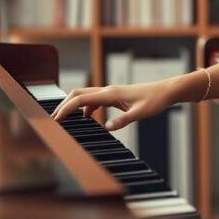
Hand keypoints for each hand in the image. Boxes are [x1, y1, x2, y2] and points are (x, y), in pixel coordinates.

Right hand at [51, 80, 175, 130]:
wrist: (165, 91)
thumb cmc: (155, 100)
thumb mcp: (140, 113)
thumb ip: (123, 120)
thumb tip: (107, 127)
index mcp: (111, 93)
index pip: (81, 99)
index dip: (66, 108)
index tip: (56, 118)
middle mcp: (108, 90)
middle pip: (78, 93)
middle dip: (63, 105)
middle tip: (54, 119)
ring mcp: (110, 92)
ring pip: (85, 96)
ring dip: (73, 105)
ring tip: (65, 119)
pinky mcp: (114, 96)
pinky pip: (94, 100)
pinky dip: (85, 107)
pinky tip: (86, 118)